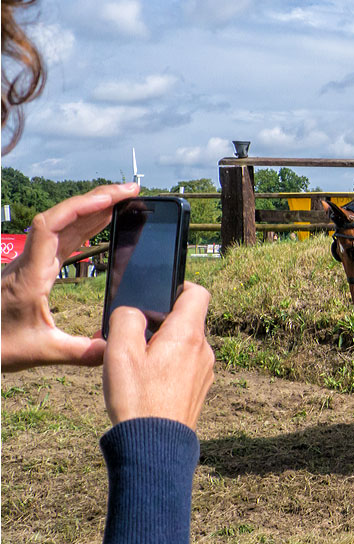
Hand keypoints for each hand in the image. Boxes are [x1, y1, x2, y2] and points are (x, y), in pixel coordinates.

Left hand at [1, 183, 140, 371]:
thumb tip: (116, 347)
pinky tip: (103, 221)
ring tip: (124, 200)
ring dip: (93, 208)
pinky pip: (63, 237)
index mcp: (31, 276)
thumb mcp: (41, 352)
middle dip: (98, 199)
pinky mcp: (36, 266)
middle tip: (131, 191)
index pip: (51, 227)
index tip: (111, 200)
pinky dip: (86, 224)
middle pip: (62, 216)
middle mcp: (30, 262)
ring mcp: (32, 262)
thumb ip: (81, 352)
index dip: (81, 208)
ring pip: (64, 223)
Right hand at [103, 282, 214, 429]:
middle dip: (160, 320)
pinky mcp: (199, 388)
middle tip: (131, 334)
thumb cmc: (138, 398)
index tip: (157, 294)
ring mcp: (204, 370)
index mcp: (188, 334)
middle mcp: (203, 349)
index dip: (178, 286)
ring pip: (184, 344)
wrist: (155, 445)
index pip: (197, 292)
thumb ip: (126, 319)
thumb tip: (134, 311)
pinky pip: (185, 365)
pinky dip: (168, 364)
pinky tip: (146, 380)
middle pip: (187, 320)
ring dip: (162, 345)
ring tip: (134, 361)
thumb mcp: (120, 351)